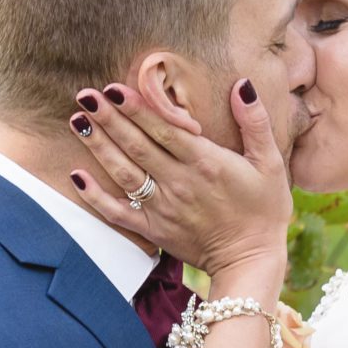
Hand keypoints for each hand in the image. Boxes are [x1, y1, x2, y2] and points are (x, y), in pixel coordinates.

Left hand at [70, 79, 290, 287]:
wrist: (251, 262)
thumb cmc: (265, 210)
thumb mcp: (271, 163)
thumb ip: (256, 123)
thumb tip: (242, 85)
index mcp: (205, 162)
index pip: (164, 128)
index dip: (137, 108)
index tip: (113, 88)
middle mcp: (179, 183)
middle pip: (137, 145)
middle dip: (109, 118)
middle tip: (85, 95)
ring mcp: (162, 208)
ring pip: (123, 172)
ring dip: (98, 146)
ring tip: (77, 121)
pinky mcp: (153, 230)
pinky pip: (117, 212)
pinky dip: (95, 195)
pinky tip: (76, 175)